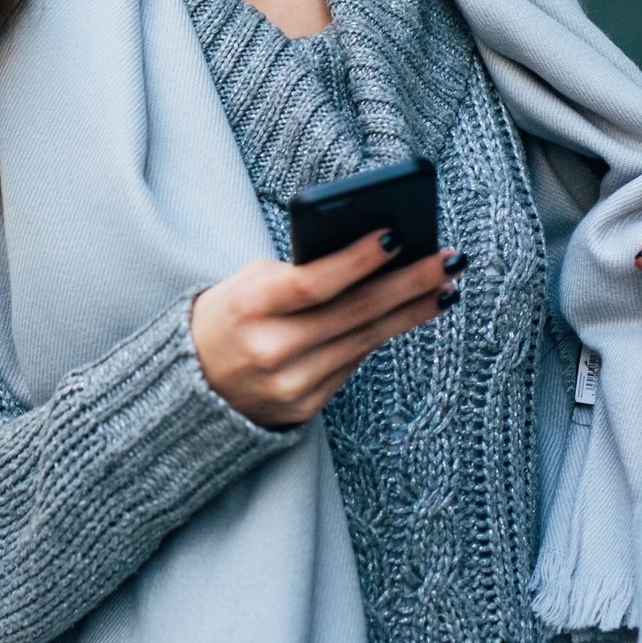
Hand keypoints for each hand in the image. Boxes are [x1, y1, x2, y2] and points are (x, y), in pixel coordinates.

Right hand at [190, 230, 461, 428]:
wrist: (192, 385)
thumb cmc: (227, 317)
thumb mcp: (247, 284)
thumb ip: (297, 272)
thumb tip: (370, 259)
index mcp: (247, 308)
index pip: (313, 282)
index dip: (358, 260)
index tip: (397, 235)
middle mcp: (271, 350)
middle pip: (353, 312)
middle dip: (408, 283)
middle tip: (449, 260)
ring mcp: (291, 384)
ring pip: (365, 339)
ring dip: (411, 311)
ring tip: (446, 285)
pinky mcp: (306, 407)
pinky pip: (354, 362)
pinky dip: (382, 334)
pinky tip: (410, 313)